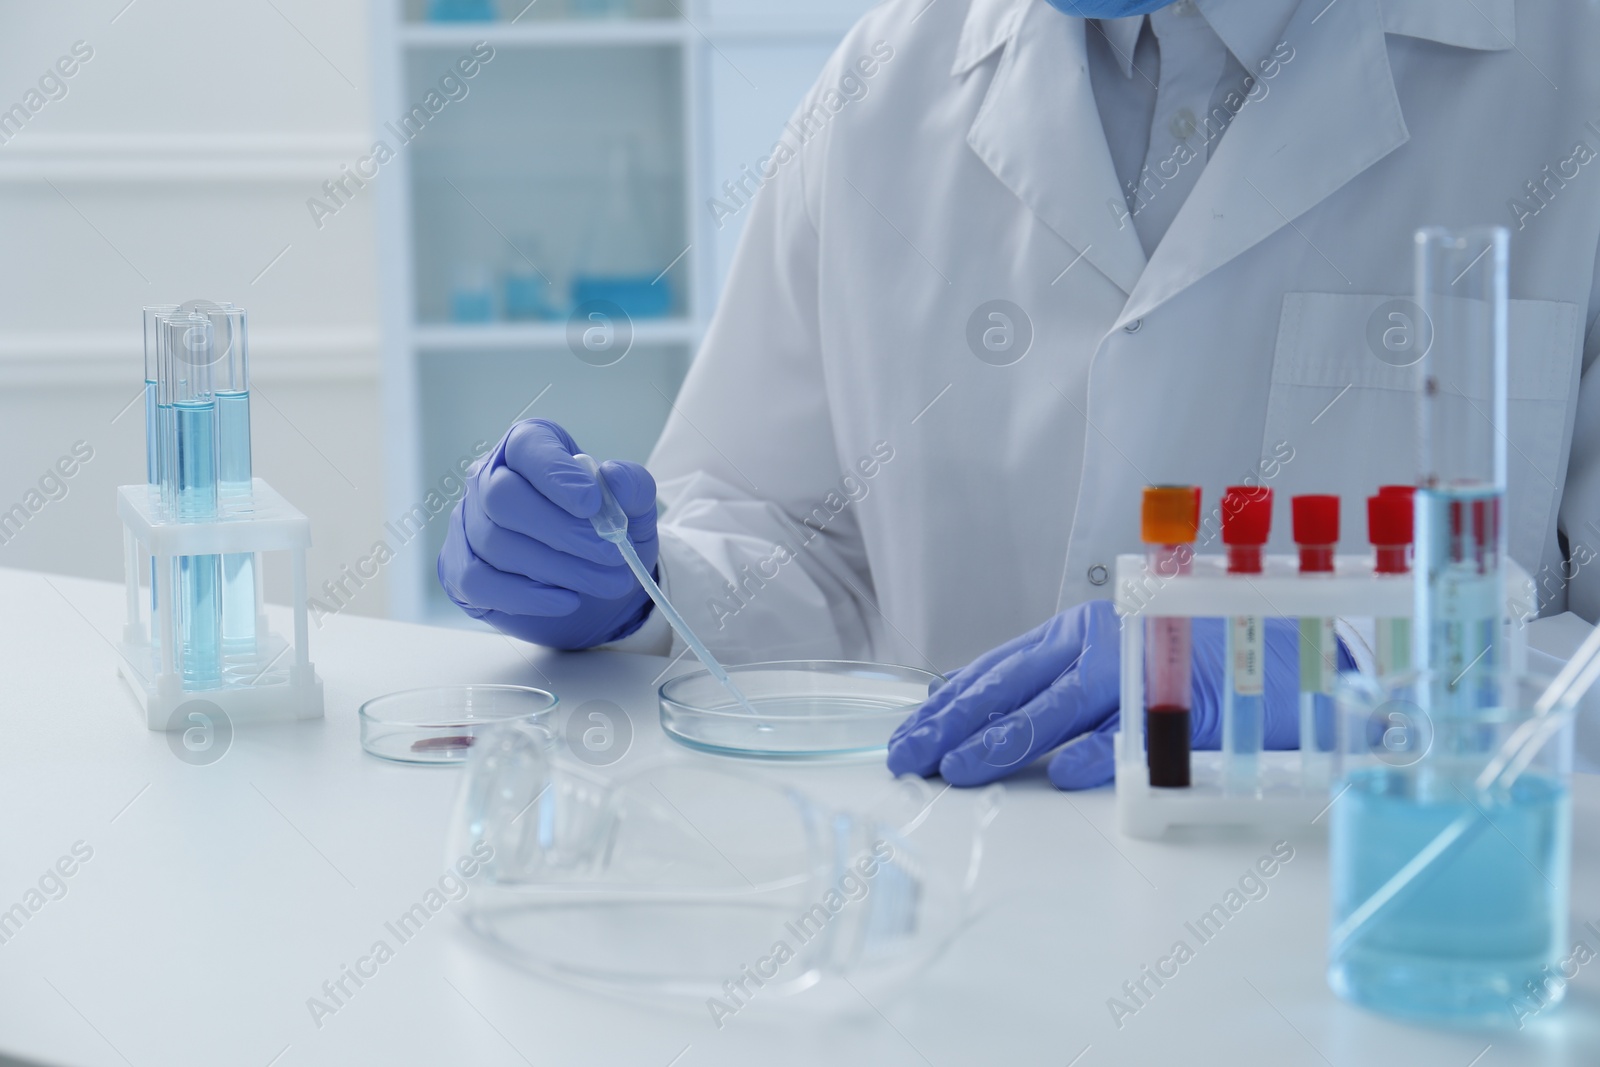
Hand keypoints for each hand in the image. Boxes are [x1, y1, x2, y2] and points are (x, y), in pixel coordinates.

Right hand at [438, 419, 658, 648]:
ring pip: (495, 542)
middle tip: (612, 554)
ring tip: (607, 582)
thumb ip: (633, 487)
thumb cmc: (605, 535)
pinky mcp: (461, 570)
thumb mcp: (633, 509)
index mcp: (528, 448)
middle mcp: (488, 479)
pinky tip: (566, 600)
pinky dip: (526, 595)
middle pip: (502, 496)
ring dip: (559, 568)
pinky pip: (479, 581)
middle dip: (562, 530)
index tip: (592, 504)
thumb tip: (613, 476)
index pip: (526, 446)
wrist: (592, 588)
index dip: (556, 474)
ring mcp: (469, 524)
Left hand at [887, 601, 1335, 789]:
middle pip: (1011, 689)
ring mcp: (1139, 671)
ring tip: (959, 769)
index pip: (994, 670)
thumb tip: (968, 712)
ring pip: (1057, 709)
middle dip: (953, 727)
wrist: (1279, 647)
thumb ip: (1045, 684)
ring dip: (1003, 742)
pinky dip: (1098, 752)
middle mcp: (1097, 643)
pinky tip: (1061, 773)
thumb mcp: (1103, 663)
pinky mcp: (1186, 705)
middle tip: (910, 759)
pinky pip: (1134, 732)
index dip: (945, 704)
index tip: (906, 735)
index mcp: (1073, 632)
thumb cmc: (1182, 660)